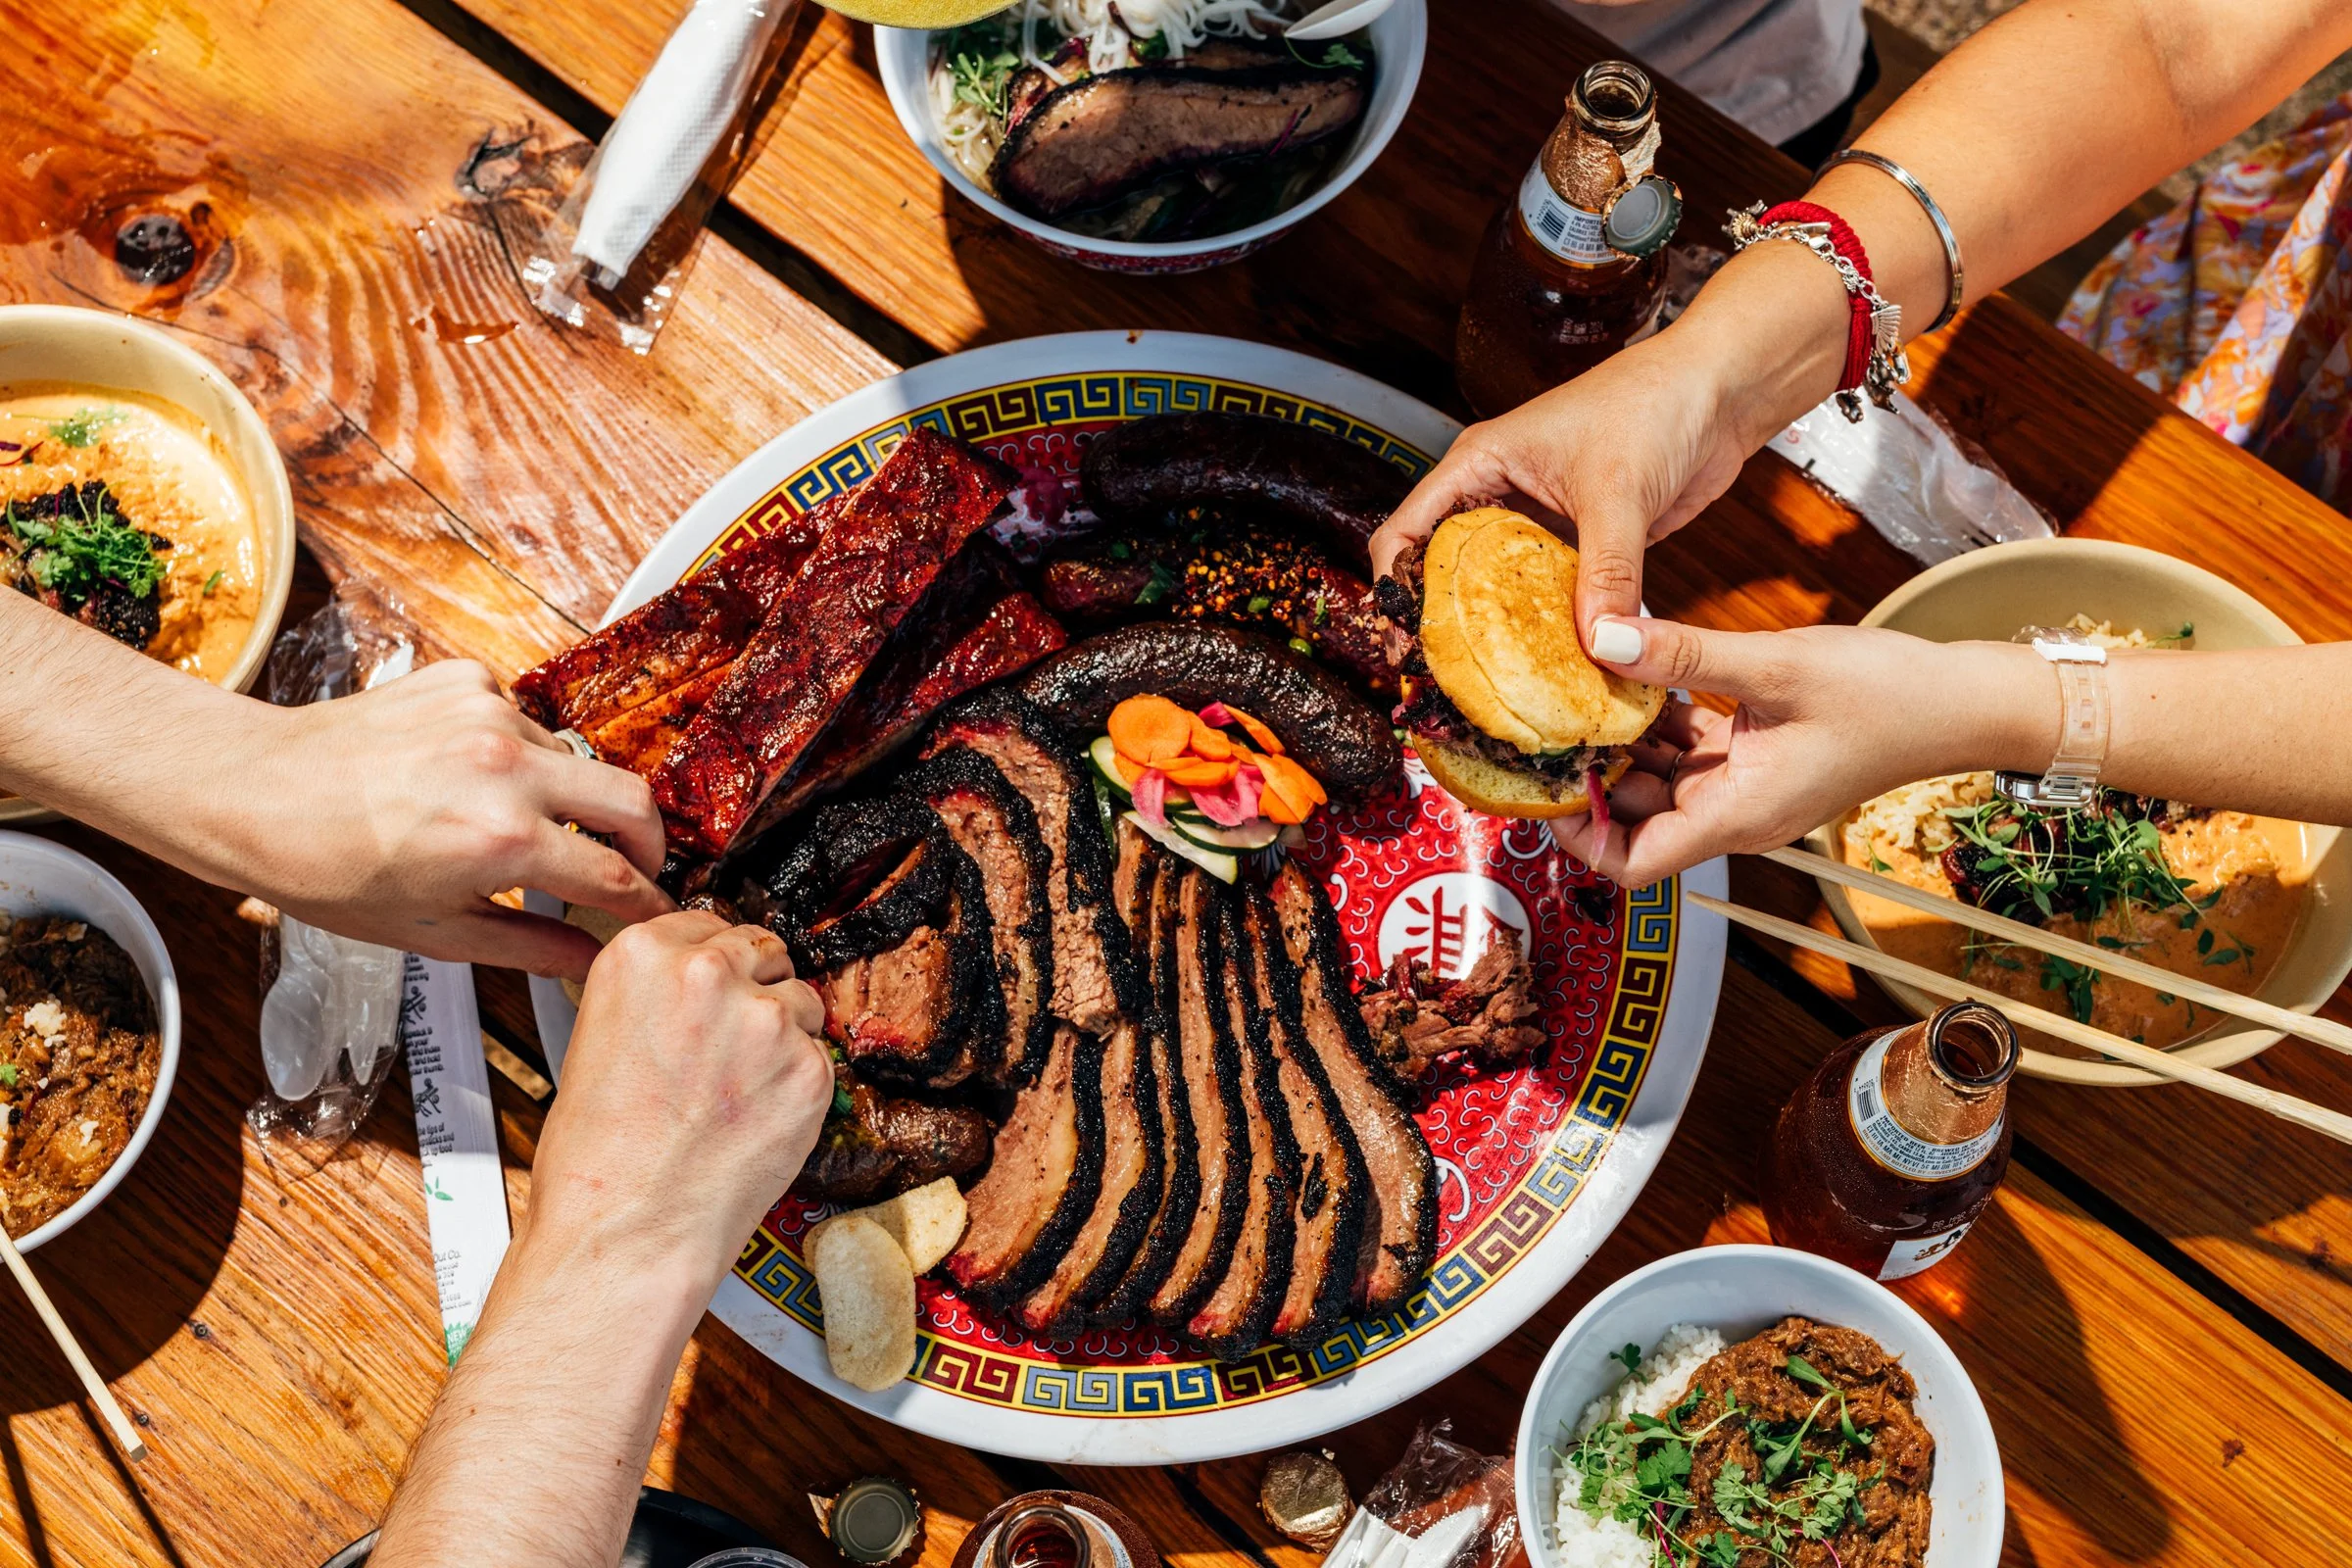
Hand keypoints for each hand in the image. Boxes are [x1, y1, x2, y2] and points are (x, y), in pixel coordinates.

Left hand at [247, 660, 671, 977]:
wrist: (253, 792)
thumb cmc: (327, 869)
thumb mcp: (434, 932)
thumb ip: (530, 945)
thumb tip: (588, 956)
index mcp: (502, 839)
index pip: (615, 875)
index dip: (646, 902)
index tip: (654, 911)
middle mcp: (507, 768)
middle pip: (633, 798)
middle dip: (649, 840)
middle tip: (635, 864)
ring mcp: (489, 714)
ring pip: (574, 758)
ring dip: (567, 796)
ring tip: (519, 824)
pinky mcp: (468, 680)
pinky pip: (524, 721)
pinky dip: (515, 755)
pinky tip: (469, 777)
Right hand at [528, 911, 832, 1280]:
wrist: (626, 1230)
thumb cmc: (598, 1157)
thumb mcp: (600, 1037)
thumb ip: (656, 993)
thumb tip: (703, 979)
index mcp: (642, 955)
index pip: (709, 923)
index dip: (717, 961)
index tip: (718, 986)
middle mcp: (707, 973)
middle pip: (763, 950)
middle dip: (756, 988)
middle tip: (735, 1045)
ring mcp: (765, 1019)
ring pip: (801, 1002)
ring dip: (784, 1037)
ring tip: (739, 1094)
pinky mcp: (810, 1069)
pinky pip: (820, 1059)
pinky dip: (800, 1087)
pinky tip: (758, 1122)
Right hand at [1370, 337, 1749, 647]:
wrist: (1722, 389)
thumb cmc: (1654, 403)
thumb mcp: (1619, 492)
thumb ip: (1607, 573)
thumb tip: (1602, 645)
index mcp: (1480, 465)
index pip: (1407, 533)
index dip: (1394, 591)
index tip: (1404, 646)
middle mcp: (1498, 494)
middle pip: (1445, 570)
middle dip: (1441, 625)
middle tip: (1442, 681)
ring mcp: (1540, 521)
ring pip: (1498, 589)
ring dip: (1497, 633)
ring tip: (1490, 686)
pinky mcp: (1581, 544)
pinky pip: (1551, 596)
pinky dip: (1549, 629)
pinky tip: (1552, 665)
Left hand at [1551, 617, 2048, 885]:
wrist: (1962, 704)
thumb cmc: (1889, 695)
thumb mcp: (1778, 665)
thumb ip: (1686, 654)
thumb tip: (1603, 636)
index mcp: (1738, 815)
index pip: (1634, 864)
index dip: (1580, 837)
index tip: (1544, 787)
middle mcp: (1735, 814)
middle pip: (1637, 819)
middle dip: (1592, 777)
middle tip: (1547, 718)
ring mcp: (1745, 789)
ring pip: (1660, 781)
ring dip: (1622, 743)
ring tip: (1581, 688)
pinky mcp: (1756, 761)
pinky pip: (1690, 754)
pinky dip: (1661, 724)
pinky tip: (1639, 673)